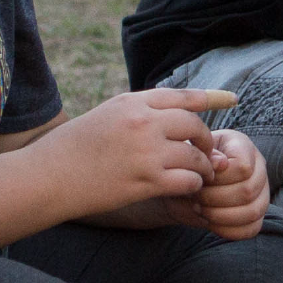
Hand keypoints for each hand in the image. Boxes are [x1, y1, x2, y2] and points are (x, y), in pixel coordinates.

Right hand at [45, 89, 233, 220]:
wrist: (50, 176)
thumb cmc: (75, 146)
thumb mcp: (108, 114)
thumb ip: (141, 111)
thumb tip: (175, 114)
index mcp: (133, 102)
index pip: (183, 96)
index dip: (212, 97)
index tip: (232, 99)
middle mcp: (142, 122)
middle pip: (194, 124)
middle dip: (206, 138)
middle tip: (207, 150)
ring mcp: (146, 151)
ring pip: (195, 154)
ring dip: (203, 165)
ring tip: (200, 172)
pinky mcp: (145, 181)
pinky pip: (187, 180)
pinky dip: (194, 184)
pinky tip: (188, 186)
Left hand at [182, 127, 268, 240]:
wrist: (187, 180)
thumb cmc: (190, 162)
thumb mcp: (192, 152)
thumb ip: (204, 154)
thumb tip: (220, 163)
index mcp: (243, 146)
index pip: (243, 166)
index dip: (219, 178)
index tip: (199, 179)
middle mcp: (259, 168)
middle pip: (248, 191)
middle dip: (215, 198)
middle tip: (195, 197)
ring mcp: (261, 193)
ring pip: (252, 212)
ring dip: (220, 215)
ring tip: (200, 210)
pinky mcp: (257, 215)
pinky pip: (251, 228)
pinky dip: (228, 230)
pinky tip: (210, 222)